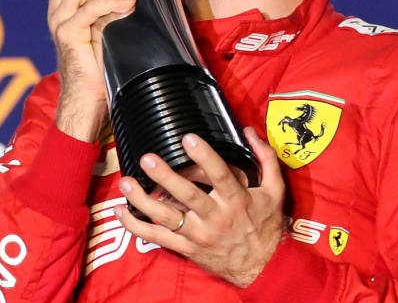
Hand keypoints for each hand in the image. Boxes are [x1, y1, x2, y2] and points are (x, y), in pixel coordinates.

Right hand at [33, 0, 135, 140]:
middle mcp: (57, 12)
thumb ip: (109, 4)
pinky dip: (110, 3)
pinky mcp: (69, 38)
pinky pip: (89, 11)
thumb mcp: (105, 26)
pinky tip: (127, 3)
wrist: (88, 101)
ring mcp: (60, 24)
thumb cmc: (102, 64)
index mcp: (63, 6)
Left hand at [115, 127, 286, 287]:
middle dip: (165, 176)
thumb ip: (265, 159)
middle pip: (187, 195)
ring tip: (126, 182)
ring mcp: (199, 234)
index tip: (188, 139)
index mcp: (237, 200)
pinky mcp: (187, 248)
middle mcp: (215, 217)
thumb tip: (248, 131)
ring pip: (167, 217)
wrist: (263, 267)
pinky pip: (158, 238)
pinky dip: (137, 226)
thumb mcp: (275, 191)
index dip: (204, 156)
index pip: (219, 175)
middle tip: (148, 159)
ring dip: (144, 200)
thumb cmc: (266, 226)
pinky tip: (122, 211)